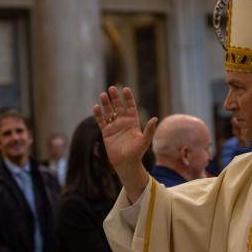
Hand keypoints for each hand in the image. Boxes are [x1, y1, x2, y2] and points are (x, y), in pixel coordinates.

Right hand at [93, 86, 156, 202]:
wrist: (126, 164)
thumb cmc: (137, 153)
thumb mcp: (144, 141)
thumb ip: (149, 130)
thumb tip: (155, 118)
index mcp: (133, 122)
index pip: (130, 107)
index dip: (128, 98)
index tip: (125, 89)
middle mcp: (123, 122)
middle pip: (119, 107)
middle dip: (115, 98)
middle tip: (112, 88)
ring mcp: (114, 127)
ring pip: (109, 112)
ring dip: (106, 104)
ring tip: (102, 95)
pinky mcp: (106, 132)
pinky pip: (101, 121)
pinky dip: (98, 115)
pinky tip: (96, 107)